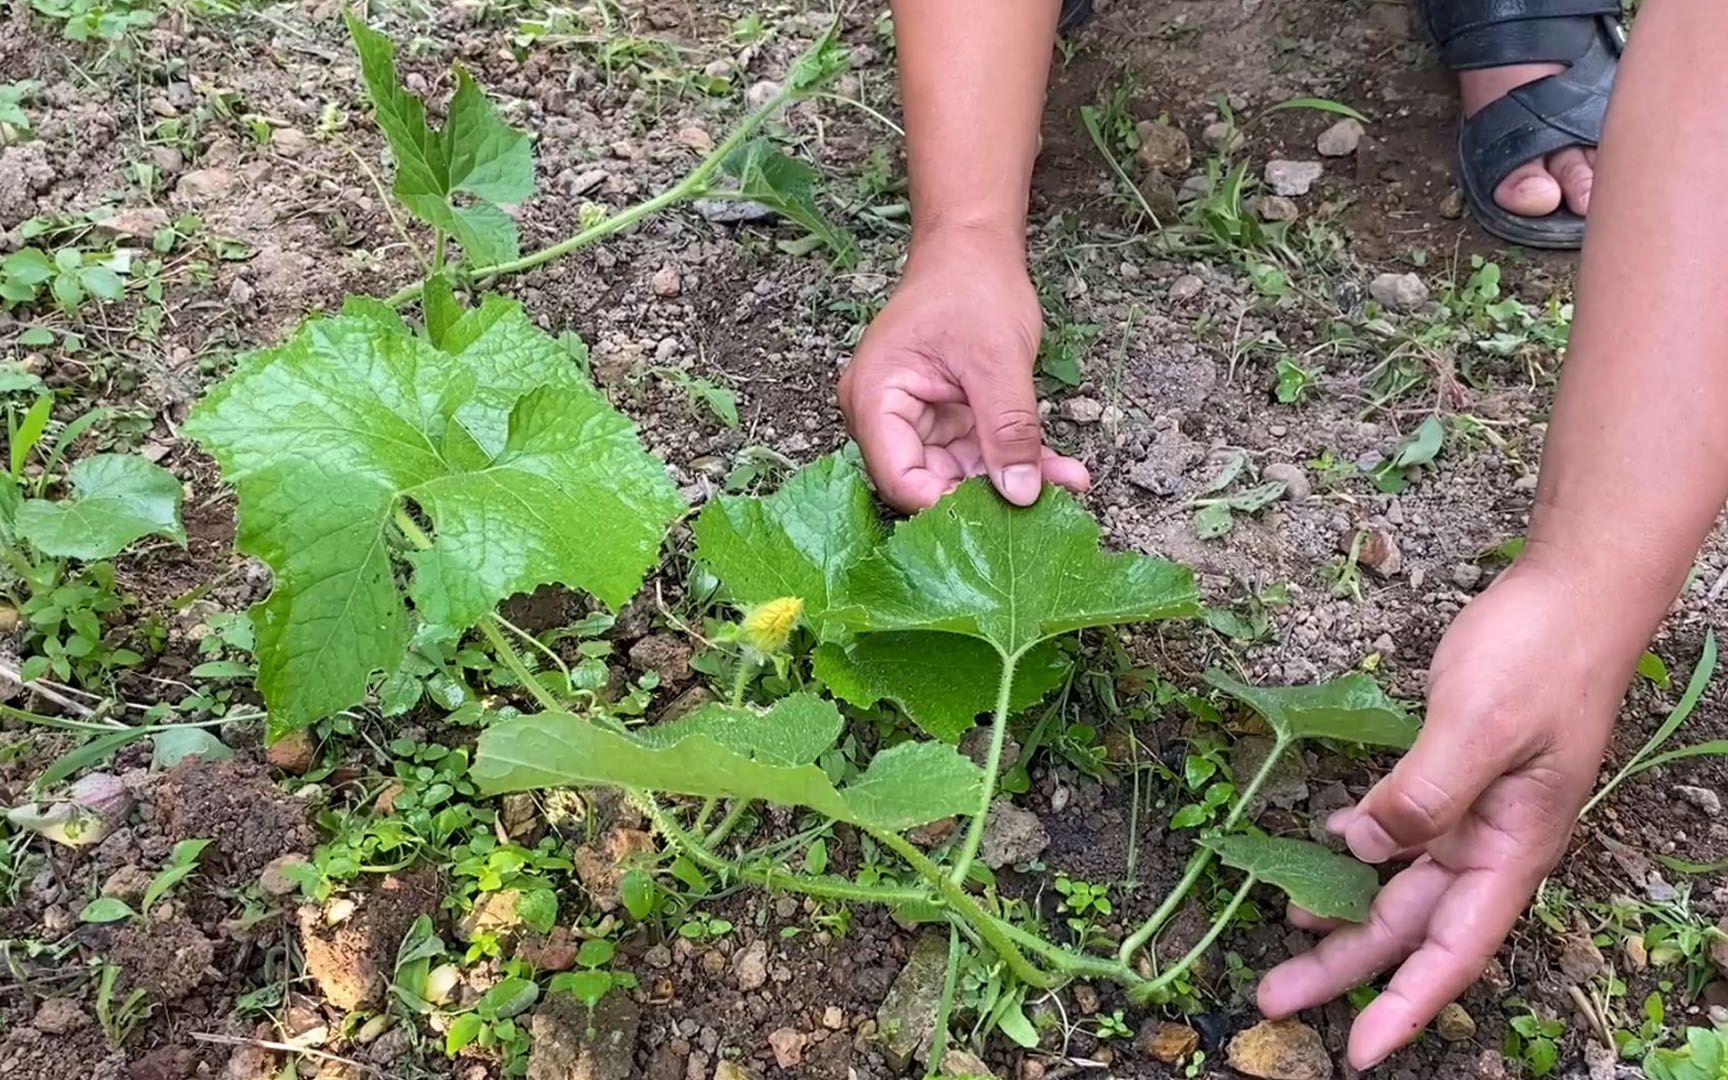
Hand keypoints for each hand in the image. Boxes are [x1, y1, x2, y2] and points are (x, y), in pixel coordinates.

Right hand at [838, 227, 1089, 511]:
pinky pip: (980, 453)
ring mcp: (917, 421)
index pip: (899, 477)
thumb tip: (1021, 493)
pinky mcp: (946, 421)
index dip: (944, 503)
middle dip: (988, 495)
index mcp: (875, 399)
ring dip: (1013, 479)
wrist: (974, 248)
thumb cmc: (971, 287)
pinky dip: (1018, 460)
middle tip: (1042, 506)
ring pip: (962, 472)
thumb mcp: (996, 360)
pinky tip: (1063, 471)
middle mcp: (885, 417)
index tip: (998, 515)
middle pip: (929, 481)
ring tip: (1068, 484)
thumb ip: (1007, 429)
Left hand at [1257, 559, 1639, 1069]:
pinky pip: (1401, 829)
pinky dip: (1358, 845)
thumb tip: (1361, 850)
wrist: (1572, 595)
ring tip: (1283, 937)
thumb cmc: (1539, 657)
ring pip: (1399, 882)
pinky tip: (1321, 847)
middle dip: (1344, 966)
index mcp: (1510, 848)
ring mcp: (1473, 812)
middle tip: (1270, 996)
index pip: (1453, 950)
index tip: (1359, 1050)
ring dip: (1343, 910)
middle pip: (1411, 926)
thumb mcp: (1477, 725)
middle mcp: (1491, 844)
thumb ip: (1421, 794)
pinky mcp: (1453, 776)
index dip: (1405, 1003)